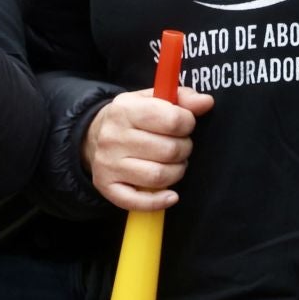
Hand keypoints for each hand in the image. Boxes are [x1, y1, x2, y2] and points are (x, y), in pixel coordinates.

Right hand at [83, 86, 215, 210]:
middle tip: (180, 146)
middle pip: (169, 151)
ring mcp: (107, 164)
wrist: (93, 135)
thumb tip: (206, 103)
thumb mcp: (155, 98)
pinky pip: (138, 201)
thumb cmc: (134, 116)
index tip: (186, 125)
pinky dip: (159, 201)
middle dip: (184, 149)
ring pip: (158, 176)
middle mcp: (113, 137)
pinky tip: (170, 194)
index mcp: (126, 109)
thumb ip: (184, 98)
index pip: (172, 120)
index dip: (188, 123)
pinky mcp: (106, 187)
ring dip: (176, 172)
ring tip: (174, 163)